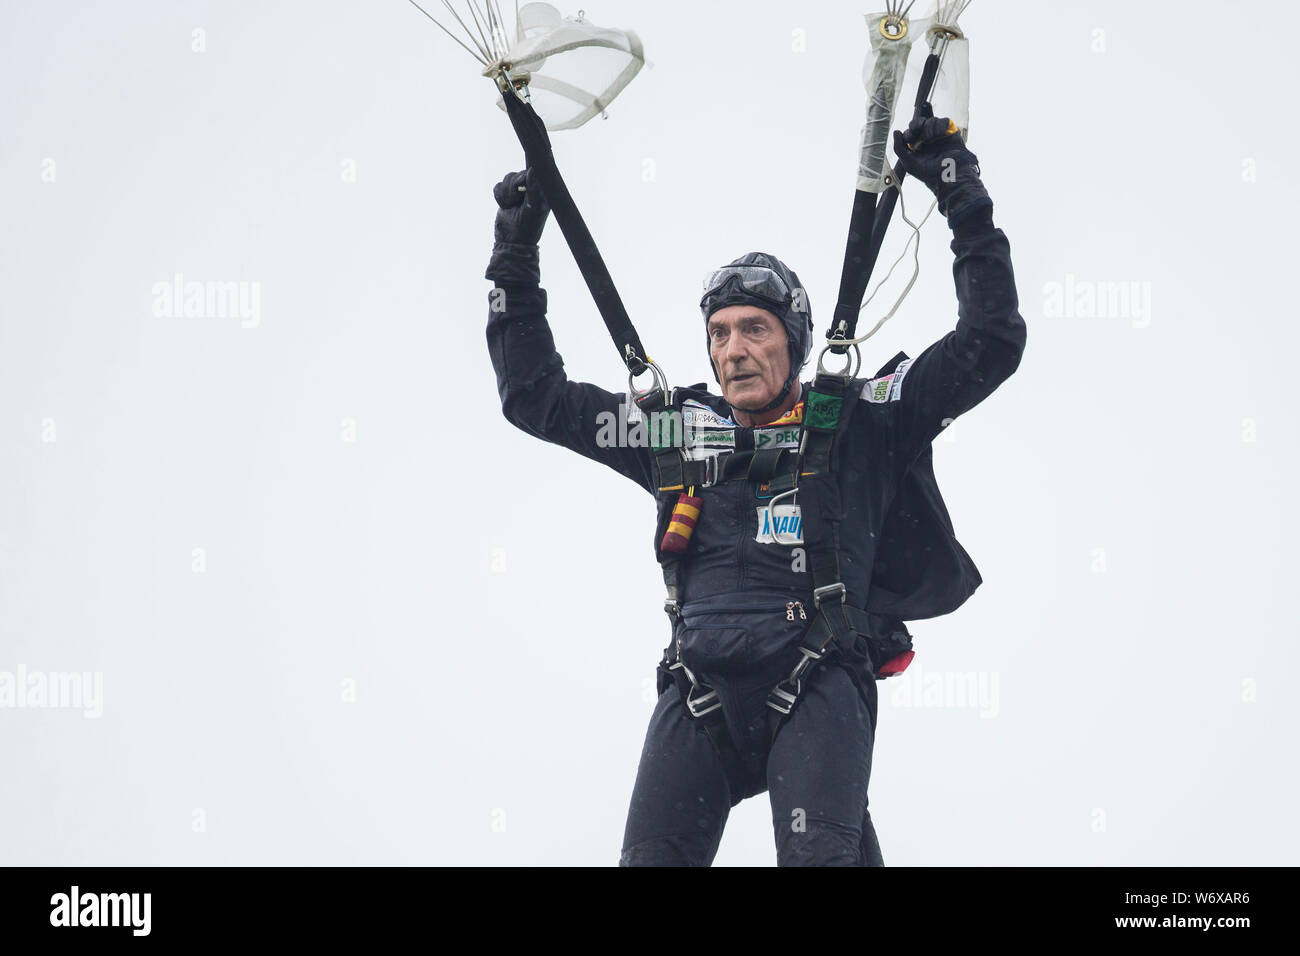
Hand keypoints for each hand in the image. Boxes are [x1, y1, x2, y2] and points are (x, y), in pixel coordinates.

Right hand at [485, 168, 550, 284]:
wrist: (511, 242)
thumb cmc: (527, 227)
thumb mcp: (533, 208)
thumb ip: (534, 188)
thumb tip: (533, 170)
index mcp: (542, 190)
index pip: (538, 170)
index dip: (533, 162)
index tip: (531, 152)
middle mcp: (531, 188)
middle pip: (518, 173)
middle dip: (514, 186)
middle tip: (517, 199)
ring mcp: (518, 191)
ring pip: (507, 179)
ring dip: (506, 194)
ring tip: (511, 206)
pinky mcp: (506, 195)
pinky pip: (498, 186)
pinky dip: (499, 196)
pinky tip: (505, 206)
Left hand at [891, 104, 990, 227]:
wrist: (953, 180)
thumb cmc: (931, 177)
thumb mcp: (910, 164)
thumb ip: (901, 148)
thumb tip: (895, 132)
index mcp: (919, 149)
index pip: (912, 131)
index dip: (911, 126)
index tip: (911, 127)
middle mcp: (929, 142)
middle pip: (920, 123)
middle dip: (917, 125)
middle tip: (916, 135)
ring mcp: (942, 137)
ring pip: (931, 121)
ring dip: (928, 126)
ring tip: (931, 138)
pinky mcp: (952, 134)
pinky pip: (944, 122)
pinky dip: (939, 126)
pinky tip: (938, 135)